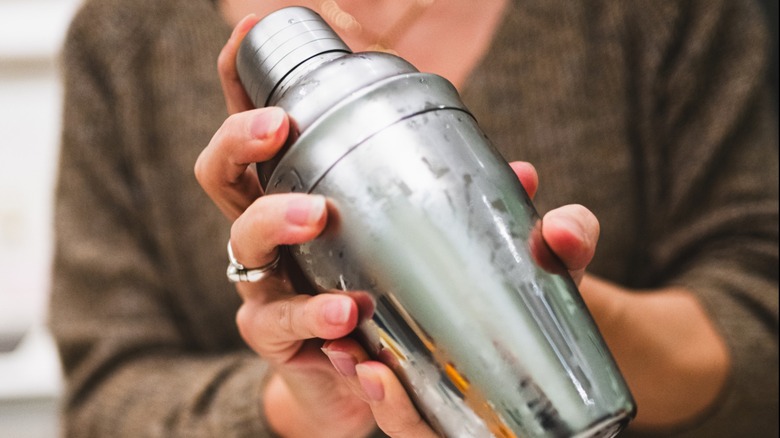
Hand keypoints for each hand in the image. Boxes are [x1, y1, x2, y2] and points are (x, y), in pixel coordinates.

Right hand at [195, 14, 600, 437]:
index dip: (243, 77)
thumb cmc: (416, 296)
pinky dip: (313, 319)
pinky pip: (280, 326)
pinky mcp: (283, 342)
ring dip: (273, 222)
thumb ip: (510, 226)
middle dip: (240, 138)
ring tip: (317, 216)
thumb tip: (540, 192)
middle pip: (222, 173)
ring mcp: (271, 285)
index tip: (255, 30)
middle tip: (281, 125)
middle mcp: (274, 232)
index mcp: (306, 190)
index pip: (264, 129)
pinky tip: (348, 327)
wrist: (392, 383)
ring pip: (241, 244)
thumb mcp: (467, 253)